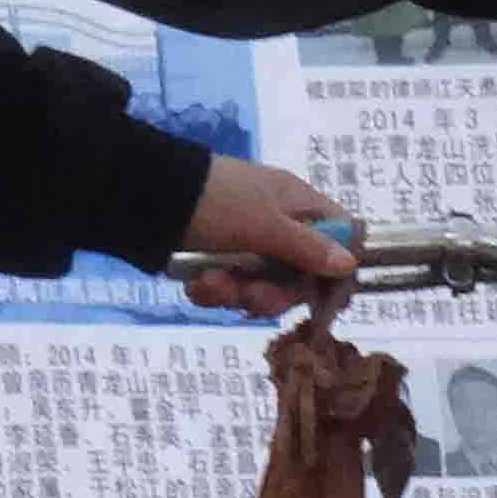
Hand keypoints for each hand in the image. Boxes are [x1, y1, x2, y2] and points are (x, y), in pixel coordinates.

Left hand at [178, 155, 355, 317]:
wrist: (145, 195)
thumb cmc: (214, 201)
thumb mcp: (264, 224)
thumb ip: (307, 247)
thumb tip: (350, 264)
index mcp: (296, 203)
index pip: (338, 234)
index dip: (337, 269)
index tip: (329, 302)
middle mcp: (276, 223)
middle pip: (298, 274)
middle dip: (273, 292)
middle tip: (250, 296)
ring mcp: (245, 242)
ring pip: (261, 285)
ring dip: (238, 293)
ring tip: (211, 284)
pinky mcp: (216, 258)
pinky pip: (230, 287)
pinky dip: (214, 291)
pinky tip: (197, 286)